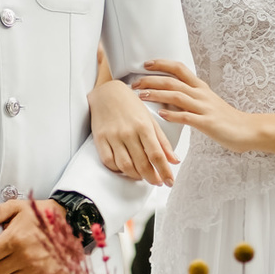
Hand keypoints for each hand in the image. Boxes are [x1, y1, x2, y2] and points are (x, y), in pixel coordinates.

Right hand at [89, 67, 178, 185]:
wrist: (106, 92)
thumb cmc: (131, 105)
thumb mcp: (150, 119)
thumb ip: (162, 141)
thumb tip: (174, 160)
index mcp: (144, 126)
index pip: (157, 155)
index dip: (164, 171)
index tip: (169, 181)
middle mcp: (128, 132)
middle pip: (142, 164)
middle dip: (152, 178)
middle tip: (157, 182)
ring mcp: (113, 136)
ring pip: (125, 166)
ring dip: (136, 176)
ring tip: (143, 176)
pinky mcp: (100, 139)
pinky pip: (109, 161)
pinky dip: (118, 169)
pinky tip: (125, 169)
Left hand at [133, 60, 250, 149]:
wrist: (246, 130)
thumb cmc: (225, 118)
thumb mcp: (206, 103)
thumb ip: (190, 98)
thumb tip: (168, 95)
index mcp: (200, 87)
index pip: (179, 69)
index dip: (161, 64)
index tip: (146, 64)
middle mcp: (201, 94)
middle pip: (173, 80)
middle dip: (151, 80)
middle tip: (134, 83)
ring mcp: (204, 108)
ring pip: (177, 96)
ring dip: (157, 94)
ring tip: (141, 96)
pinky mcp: (207, 123)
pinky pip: (187, 117)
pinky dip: (173, 115)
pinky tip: (161, 115)